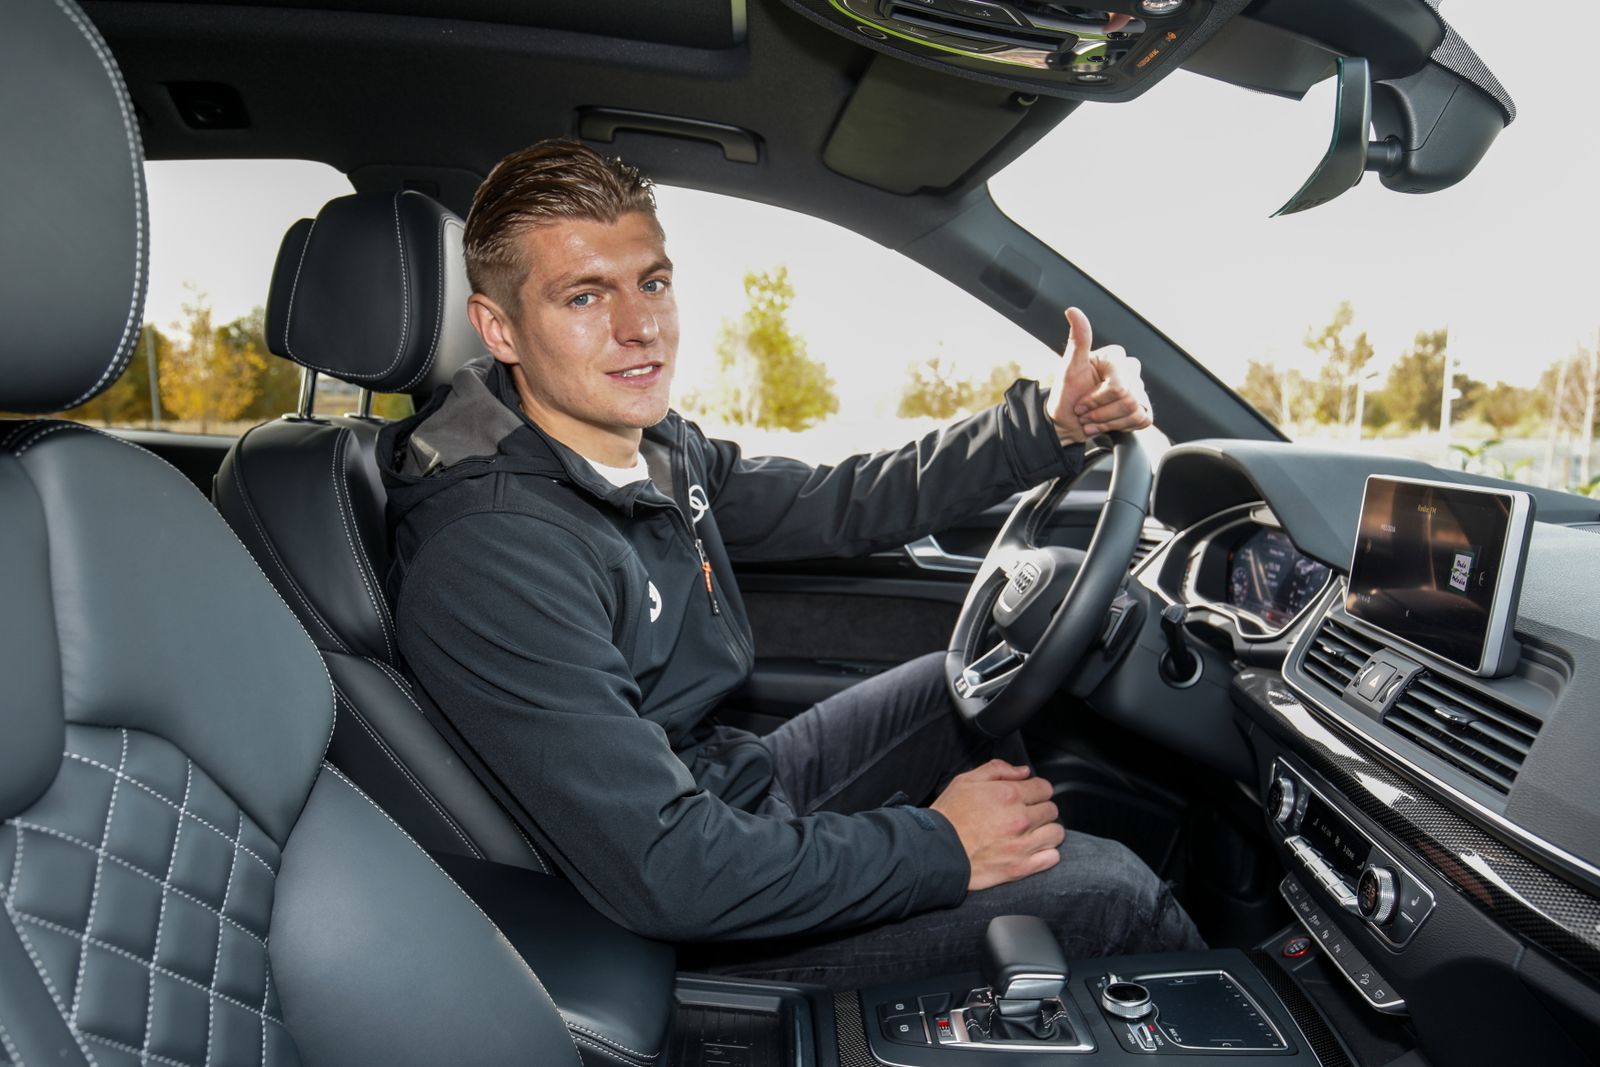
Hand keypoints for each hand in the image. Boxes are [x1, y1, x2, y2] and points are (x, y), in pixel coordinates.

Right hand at [931, 759, 1065, 891]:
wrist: (935, 852)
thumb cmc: (948, 816)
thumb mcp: (965, 781)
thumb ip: (997, 770)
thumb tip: (1023, 771)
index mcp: (1008, 795)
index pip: (1045, 788)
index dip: (1037, 790)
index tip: (1029, 796)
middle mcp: (1020, 819)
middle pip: (1051, 810)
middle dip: (1041, 809)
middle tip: (1026, 815)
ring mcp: (1022, 845)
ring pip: (1056, 833)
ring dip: (1046, 831)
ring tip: (1032, 833)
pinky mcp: (1020, 868)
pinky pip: (1052, 858)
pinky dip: (1046, 853)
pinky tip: (1033, 850)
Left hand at [1046, 307, 1151, 443]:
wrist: (1067, 420)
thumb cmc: (1067, 393)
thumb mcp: (1068, 367)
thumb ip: (1077, 340)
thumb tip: (1073, 311)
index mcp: (1115, 357)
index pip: (1118, 387)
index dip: (1096, 399)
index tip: (1080, 401)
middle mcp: (1130, 370)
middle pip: (1127, 400)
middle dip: (1100, 412)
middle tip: (1085, 411)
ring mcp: (1139, 389)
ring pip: (1134, 412)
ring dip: (1107, 422)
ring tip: (1092, 418)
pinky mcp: (1143, 408)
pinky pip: (1142, 420)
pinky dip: (1120, 426)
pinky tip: (1106, 424)